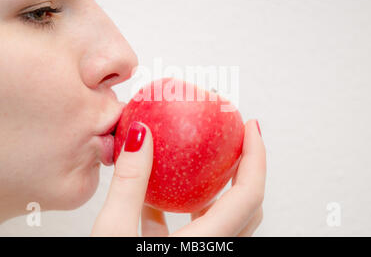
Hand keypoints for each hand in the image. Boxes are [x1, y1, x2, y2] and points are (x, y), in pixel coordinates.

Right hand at [91, 119, 265, 236]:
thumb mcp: (113, 233)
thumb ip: (130, 183)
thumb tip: (140, 137)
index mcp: (207, 245)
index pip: (249, 193)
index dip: (257, 156)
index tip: (250, 126)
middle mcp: (214, 253)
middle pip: (247, 205)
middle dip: (245, 167)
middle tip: (235, 138)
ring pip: (225, 219)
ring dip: (217, 189)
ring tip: (201, 163)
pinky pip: (198, 230)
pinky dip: (187, 209)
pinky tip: (158, 197)